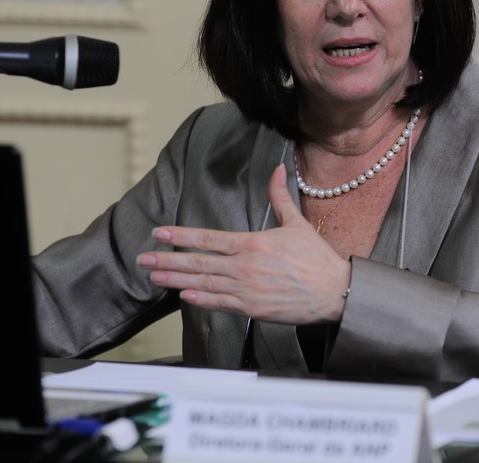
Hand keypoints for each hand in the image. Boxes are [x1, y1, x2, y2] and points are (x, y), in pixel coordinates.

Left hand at [136, 164, 350, 323]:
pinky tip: (184, 296)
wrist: (335, 292)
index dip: (181, 235)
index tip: (160, 233)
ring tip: (154, 277)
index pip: (208, 238)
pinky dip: (200, 300)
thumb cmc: (317, 259)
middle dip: (167, 261)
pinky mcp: (253, 308)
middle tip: (143, 260)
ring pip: (203, 283)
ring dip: (176, 280)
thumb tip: (278, 170)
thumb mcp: (297, 224)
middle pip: (198, 262)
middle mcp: (245, 266)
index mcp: (252, 243)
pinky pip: (220, 303)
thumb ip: (280, 197)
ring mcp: (246, 289)